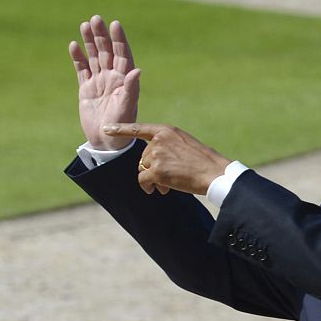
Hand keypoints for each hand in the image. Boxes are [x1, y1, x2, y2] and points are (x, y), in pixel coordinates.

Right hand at [69, 15, 140, 149]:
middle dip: (102, 36)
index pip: (123, 55)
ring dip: (89, 42)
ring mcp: (99, 82)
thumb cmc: (122, 126)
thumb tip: (137, 70)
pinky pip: (82, 69)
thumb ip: (131, 88)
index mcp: (125, 80)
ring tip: (85, 25)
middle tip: (96, 19)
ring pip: (93, 57)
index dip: (119, 40)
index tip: (115, 24)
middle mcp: (113, 78)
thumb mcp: (127, 106)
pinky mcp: (86, 88)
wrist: (107, 142)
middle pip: (107, 51)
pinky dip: (78, 58)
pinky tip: (74, 45)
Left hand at [103, 123, 231, 194]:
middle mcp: (159, 140)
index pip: (139, 129)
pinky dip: (147, 187)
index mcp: (167, 130)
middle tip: (167, 179)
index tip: (106, 129)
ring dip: (153, 179)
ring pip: (143, 169)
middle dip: (152, 169)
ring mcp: (156, 155)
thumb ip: (167, 146)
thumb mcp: (185, 144)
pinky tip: (157, 191)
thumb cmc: (204, 162)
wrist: (214, 173)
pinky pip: (143, 180)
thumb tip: (149, 164)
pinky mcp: (156, 171)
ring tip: (166, 186)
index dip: (120, 129)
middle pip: (143, 157)